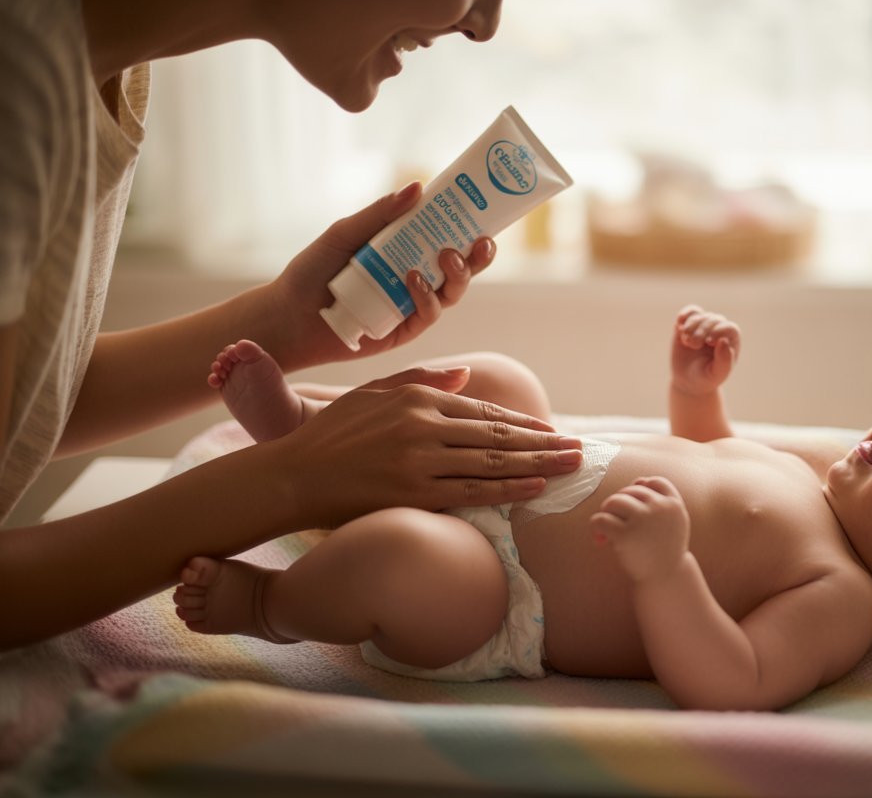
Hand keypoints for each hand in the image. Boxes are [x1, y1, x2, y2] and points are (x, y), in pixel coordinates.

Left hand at [268, 184, 497, 365]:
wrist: (287, 316)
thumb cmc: (312, 272)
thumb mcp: (344, 234)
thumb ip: (379, 213)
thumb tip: (417, 188)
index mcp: (405, 252)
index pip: (446, 239)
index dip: (469, 229)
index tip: (483, 214)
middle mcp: (414, 279)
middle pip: (459, 269)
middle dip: (477, 257)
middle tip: (481, 241)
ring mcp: (411, 307)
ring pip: (451, 293)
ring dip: (457, 275)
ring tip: (447, 256)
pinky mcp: (403, 331)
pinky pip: (427, 315)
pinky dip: (426, 297)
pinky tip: (413, 280)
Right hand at [272, 365, 582, 523]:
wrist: (292, 475)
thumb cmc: (332, 434)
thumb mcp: (374, 392)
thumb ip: (421, 379)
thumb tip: (463, 378)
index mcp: (417, 399)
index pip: (482, 412)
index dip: (522, 424)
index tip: (551, 431)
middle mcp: (424, 426)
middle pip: (498, 435)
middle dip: (544, 443)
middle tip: (579, 449)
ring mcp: (420, 461)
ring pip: (493, 461)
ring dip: (538, 464)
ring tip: (571, 467)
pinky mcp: (414, 493)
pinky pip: (472, 490)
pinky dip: (508, 488)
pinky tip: (536, 486)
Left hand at [590, 476, 690, 583]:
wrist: (665, 579)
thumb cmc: (664, 550)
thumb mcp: (673, 522)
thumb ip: (661, 500)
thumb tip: (639, 479)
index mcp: (674, 505)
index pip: (656, 482)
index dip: (642, 488)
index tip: (635, 506)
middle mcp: (660, 508)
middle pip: (630, 491)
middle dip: (620, 506)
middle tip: (616, 524)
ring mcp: (643, 520)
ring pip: (613, 501)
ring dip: (607, 513)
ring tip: (608, 531)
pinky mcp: (625, 535)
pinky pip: (601, 519)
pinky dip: (596, 527)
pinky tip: (600, 540)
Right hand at [671, 305, 739, 397]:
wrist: (689, 381)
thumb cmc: (707, 378)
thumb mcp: (717, 374)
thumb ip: (724, 361)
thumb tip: (724, 341)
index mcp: (730, 340)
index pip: (729, 328)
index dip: (719, 331)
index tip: (709, 342)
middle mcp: (719, 330)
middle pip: (713, 320)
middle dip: (702, 331)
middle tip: (693, 345)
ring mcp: (704, 326)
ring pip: (700, 316)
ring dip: (691, 327)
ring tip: (687, 342)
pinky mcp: (689, 324)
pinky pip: (690, 312)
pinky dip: (685, 314)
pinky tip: (679, 323)